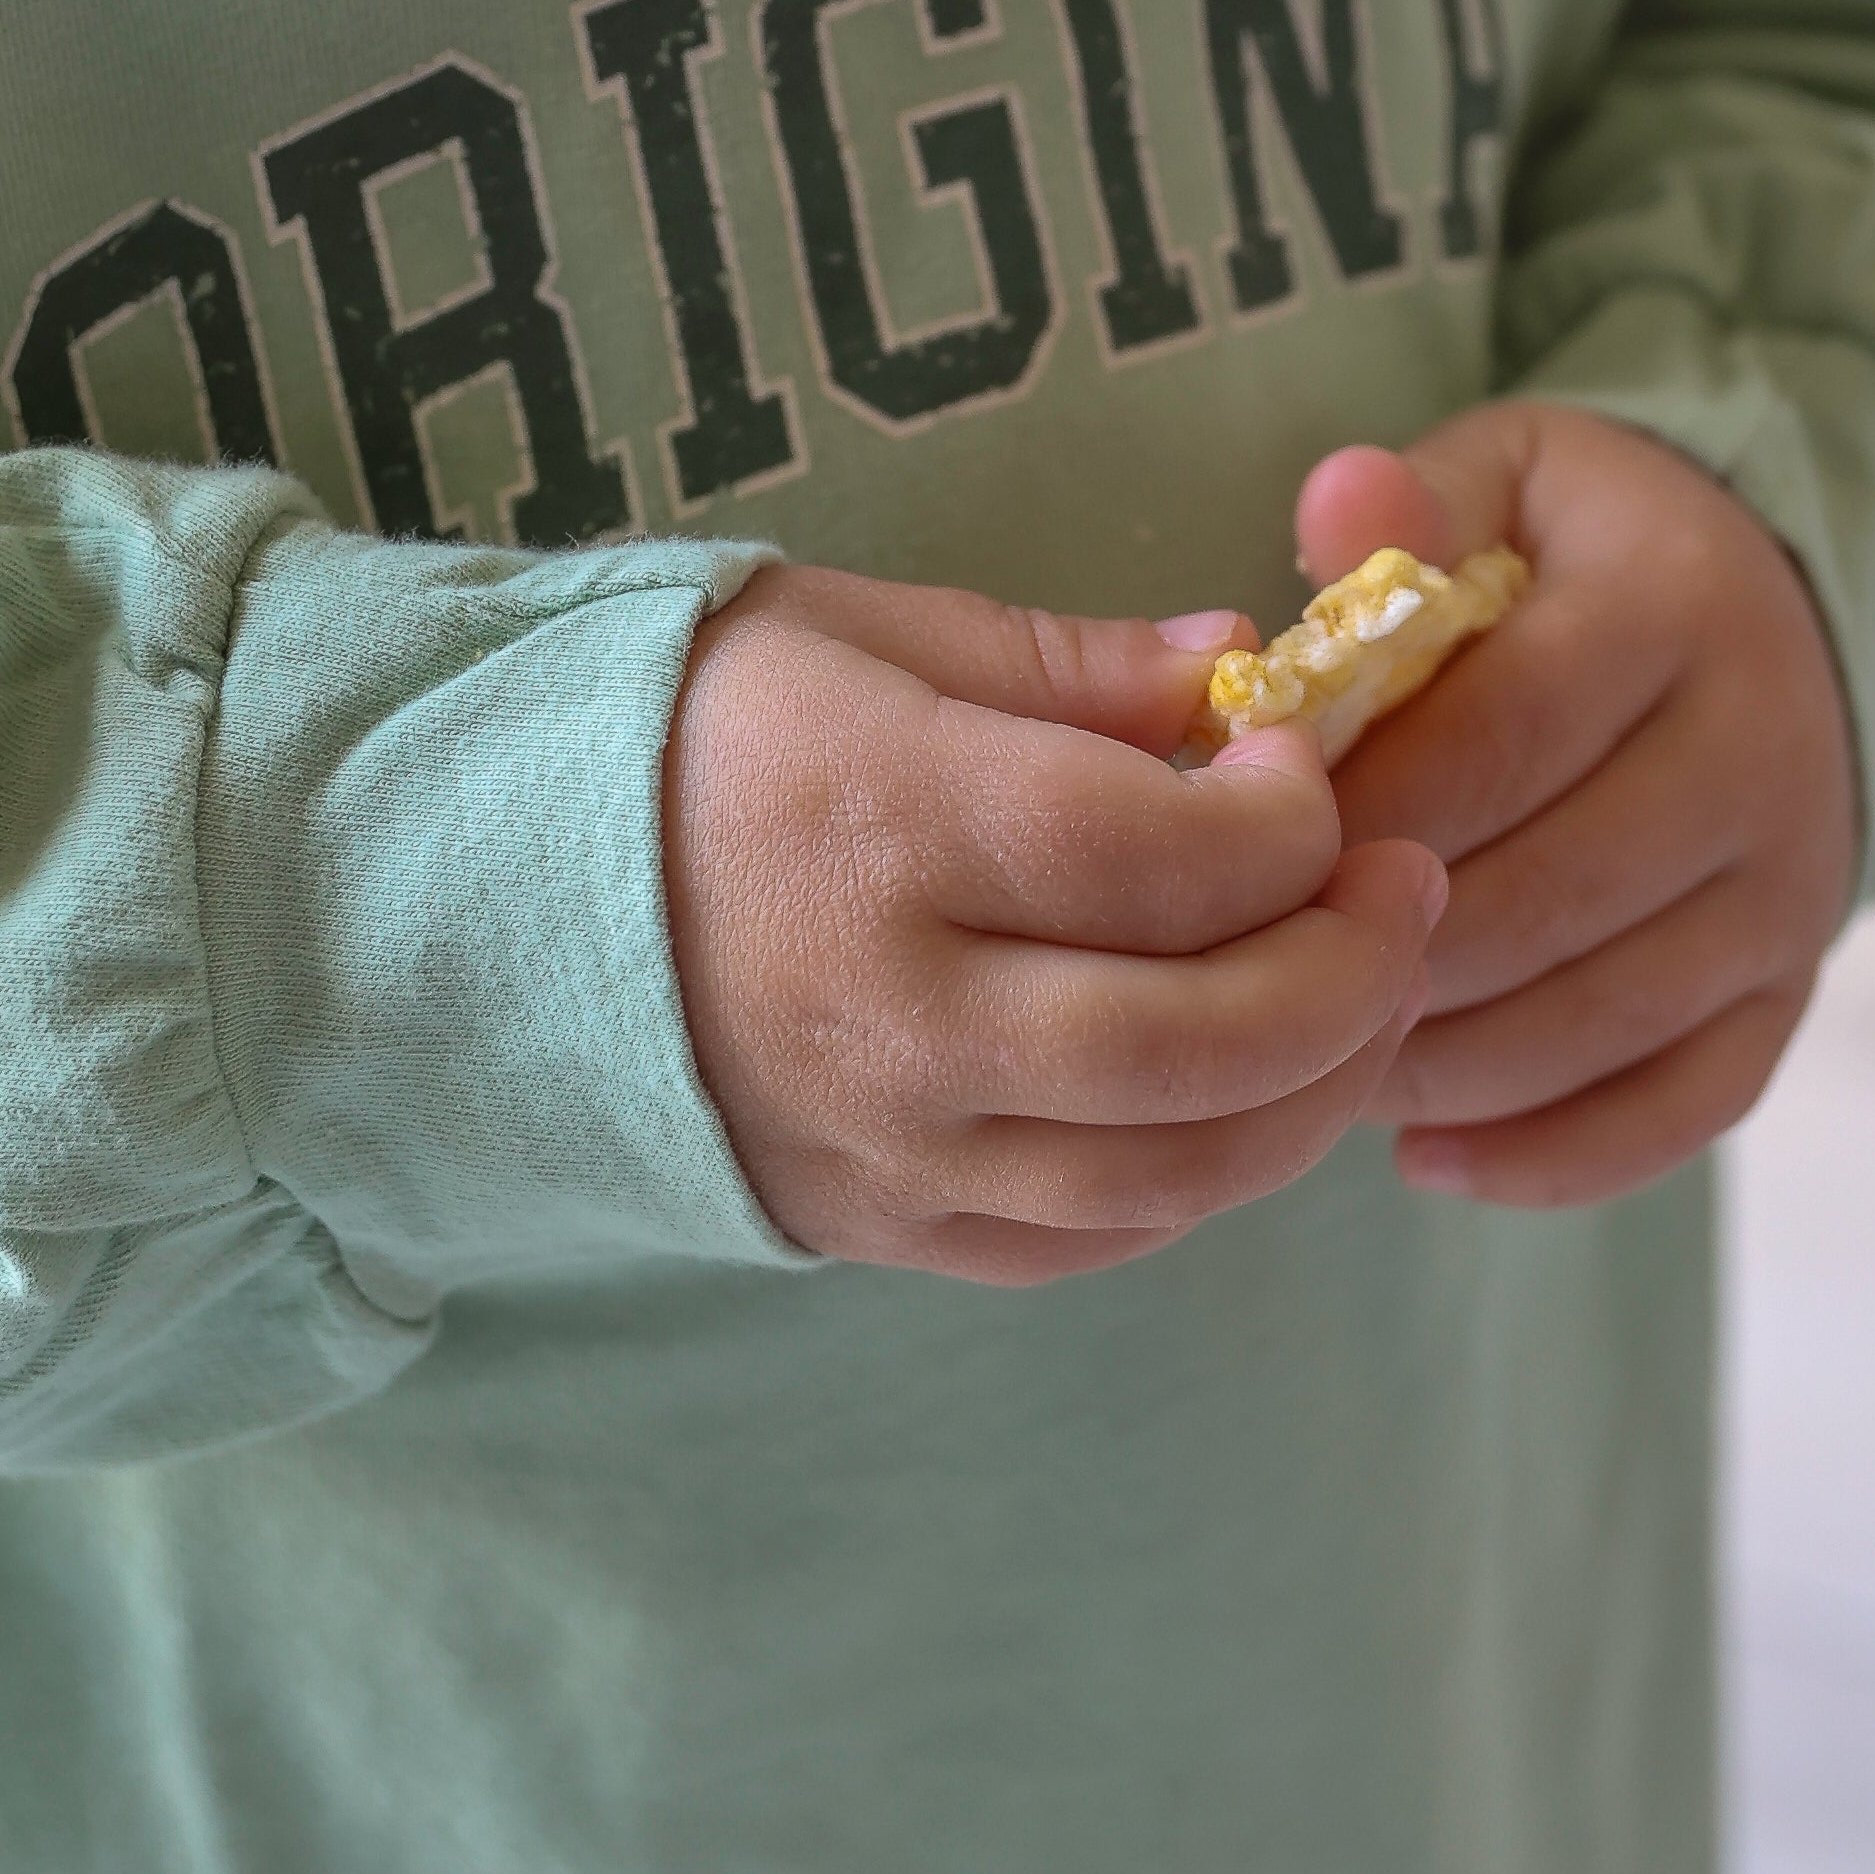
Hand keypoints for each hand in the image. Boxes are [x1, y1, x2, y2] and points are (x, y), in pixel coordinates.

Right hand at [663, 568, 1447, 1282]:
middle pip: (1202, 1041)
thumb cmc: (680, 731)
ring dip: (1312, 1090)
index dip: (1290, 816)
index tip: (1307, 762)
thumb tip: (1240, 667)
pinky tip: (1243, 1090)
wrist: (469, 904)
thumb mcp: (857, 632)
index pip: (1167, 858)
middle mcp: (892, 1012)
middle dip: (1355, 968)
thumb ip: (1065, 665)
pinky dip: (1200, 1177)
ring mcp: (886, 1146)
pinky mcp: (877, 1230)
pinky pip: (1089, 1241)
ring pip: (1173, 1171)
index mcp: (886, 826)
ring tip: (1360, 992)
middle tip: (1405, 885)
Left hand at [1292, 408, 1861, 1209]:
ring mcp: (1792, 888)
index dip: (1360, 813)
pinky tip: (1423, 1154)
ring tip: (1309, 1059)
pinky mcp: (1797, 985)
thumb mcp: (1507, 478)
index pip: (1504, 737)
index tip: (1239, 853)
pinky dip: (1553, 1154)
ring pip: (1604, 1020)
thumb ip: (1416, 503)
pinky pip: (1683, 1104)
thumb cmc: (1579, 553)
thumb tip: (1339, 507)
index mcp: (1678, 612)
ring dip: (1441, 1064)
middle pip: (1550, 897)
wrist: (1772, 610)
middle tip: (1248, 978)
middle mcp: (1761, 757)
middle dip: (1381, 952)